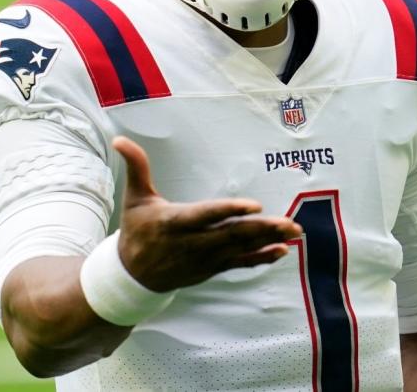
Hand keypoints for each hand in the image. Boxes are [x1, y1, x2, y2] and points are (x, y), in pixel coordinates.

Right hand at [111, 135, 301, 292]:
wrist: (132, 277)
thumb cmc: (136, 231)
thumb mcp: (134, 198)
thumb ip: (136, 167)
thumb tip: (121, 139)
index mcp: (174, 222)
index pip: (206, 216)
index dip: (229, 210)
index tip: (254, 205)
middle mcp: (192, 243)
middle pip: (231, 235)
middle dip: (262, 228)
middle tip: (288, 220)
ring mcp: (204, 259)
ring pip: (240, 249)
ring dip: (268, 240)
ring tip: (294, 230)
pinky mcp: (212, 269)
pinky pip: (240, 264)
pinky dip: (261, 258)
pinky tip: (282, 250)